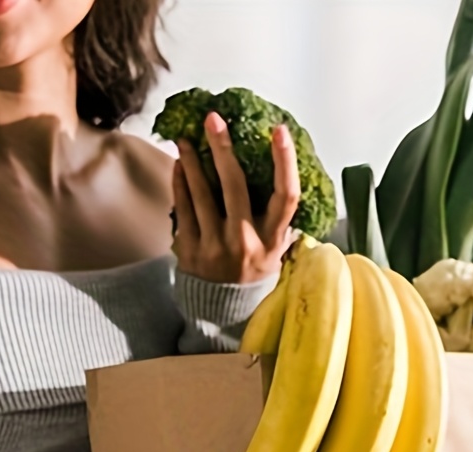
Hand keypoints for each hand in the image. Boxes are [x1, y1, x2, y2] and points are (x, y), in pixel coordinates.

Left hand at [172, 112, 300, 284]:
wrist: (222, 311)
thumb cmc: (253, 271)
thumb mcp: (277, 251)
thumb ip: (282, 220)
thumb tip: (290, 173)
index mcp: (272, 240)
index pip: (286, 197)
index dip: (284, 161)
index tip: (279, 130)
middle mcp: (244, 242)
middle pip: (235, 186)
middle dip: (223, 148)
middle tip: (213, 119)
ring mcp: (215, 247)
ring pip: (202, 193)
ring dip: (193, 160)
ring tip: (187, 137)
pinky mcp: (190, 250)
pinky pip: (183, 207)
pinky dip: (181, 182)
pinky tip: (181, 164)